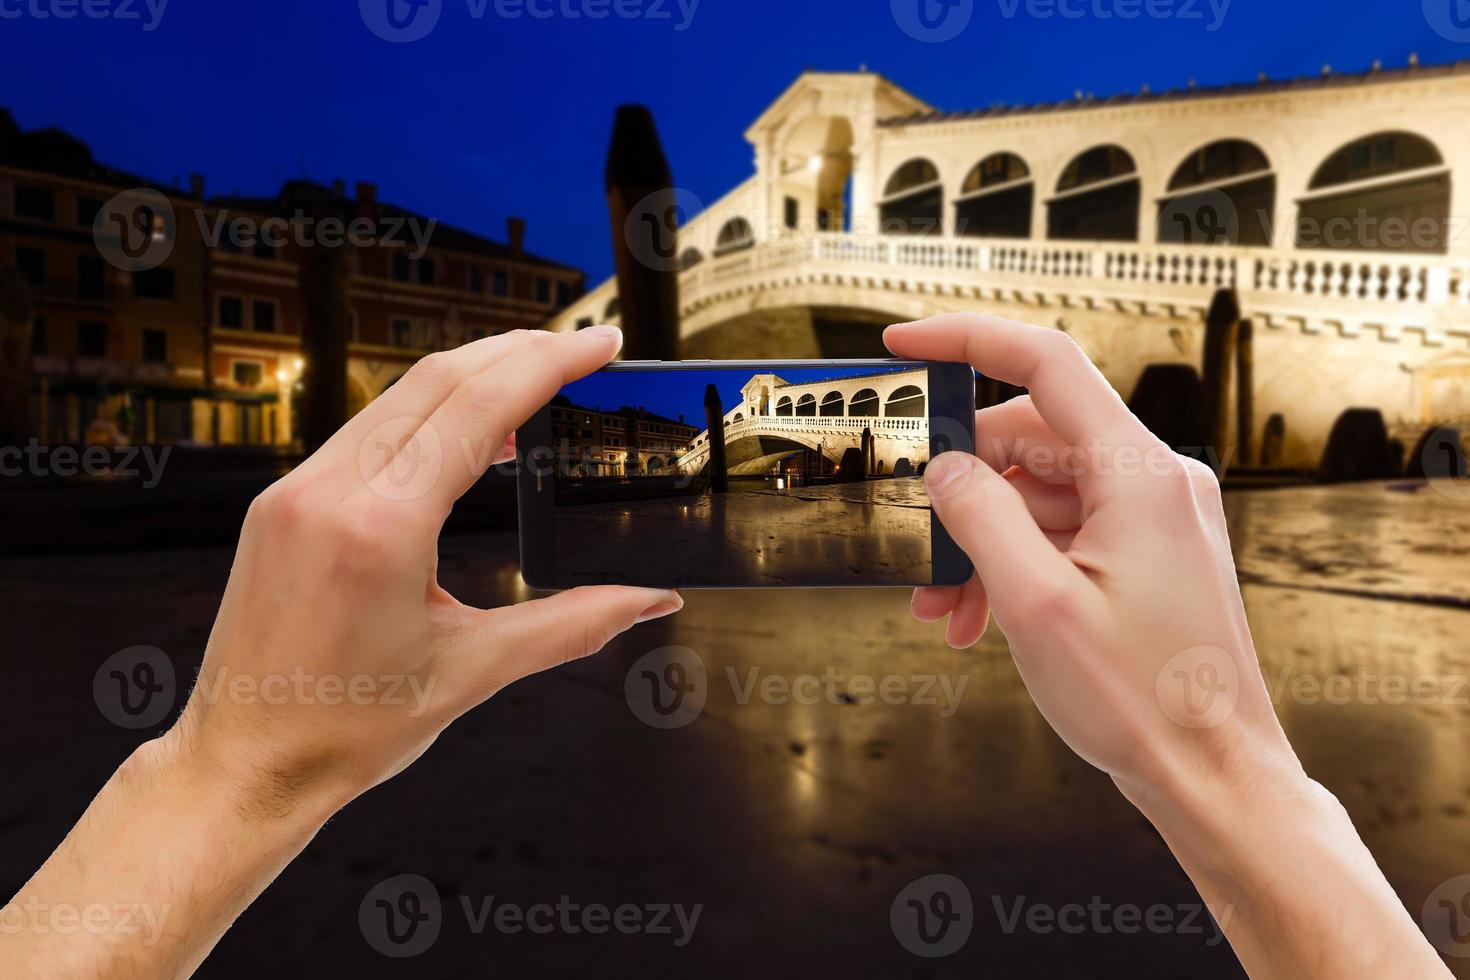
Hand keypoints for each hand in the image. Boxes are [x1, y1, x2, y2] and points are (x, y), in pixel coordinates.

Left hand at [170, 325, 681, 816]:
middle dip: (519, 351)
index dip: (549, 364)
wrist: (244, 765)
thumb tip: (650, 599)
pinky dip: (427, 414)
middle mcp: (328, 491)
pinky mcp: (282, 502)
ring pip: (398, 396)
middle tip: (583, 349)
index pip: (478, 408)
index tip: (601, 343)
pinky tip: (469, 435)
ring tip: (538, 384)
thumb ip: (573, 624)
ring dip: (473, 377)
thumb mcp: (475, 671)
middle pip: (439, 379)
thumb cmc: (347, 730)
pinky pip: (366, 430)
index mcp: (379, 528)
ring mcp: (295, 490)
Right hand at [886, 314, 1450, 979]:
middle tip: (912, 537)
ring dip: (981, 540)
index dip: (967, 341)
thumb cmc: (1142, 699)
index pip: (1046, 364)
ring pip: (1039, 494)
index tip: (904, 342)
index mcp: (1139, 474)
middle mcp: (1154, 481)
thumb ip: (979, 517)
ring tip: (941, 607)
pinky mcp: (1148, 554)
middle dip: (961, 487)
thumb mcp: (1034, 604)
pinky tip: (976, 617)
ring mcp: (1154, 518)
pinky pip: (1063, 532)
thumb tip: (944, 467)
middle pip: (1030, 439)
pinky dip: (1014, 562)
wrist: (1215, 776)